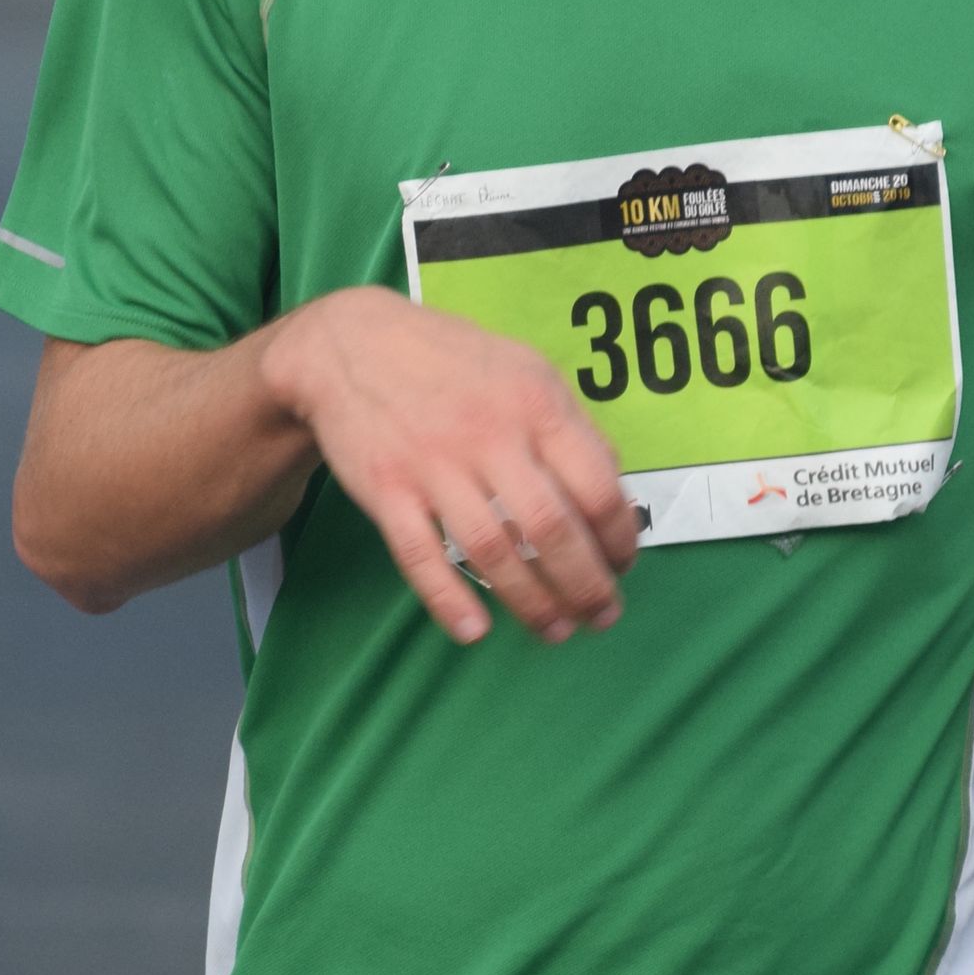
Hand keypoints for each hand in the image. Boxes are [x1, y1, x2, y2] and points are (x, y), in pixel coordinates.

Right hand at [265, 287, 636, 649]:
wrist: (350, 344)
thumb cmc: (449, 361)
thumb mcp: (524, 369)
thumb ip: (568, 424)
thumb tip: (612, 482)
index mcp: (535, 403)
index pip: (596, 486)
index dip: (618, 538)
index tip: (623, 564)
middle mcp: (489, 435)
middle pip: (550, 528)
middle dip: (586, 585)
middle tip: (602, 616)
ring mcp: (434, 465)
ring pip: (492, 551)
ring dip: (531, 602)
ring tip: (555, 630)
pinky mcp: (387, 490)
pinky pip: (421, 557)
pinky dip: (449, 600)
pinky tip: (475, 630)